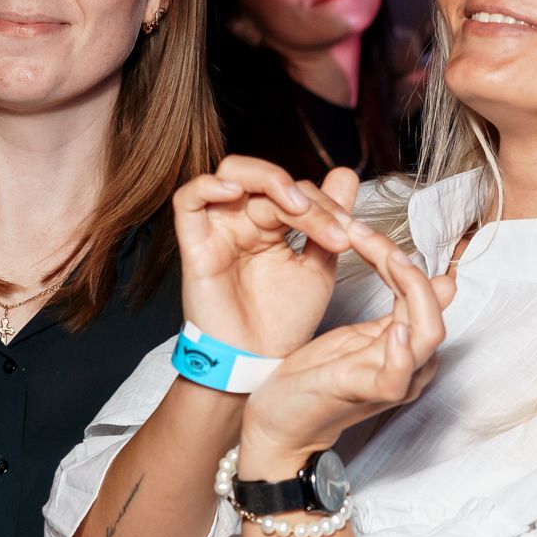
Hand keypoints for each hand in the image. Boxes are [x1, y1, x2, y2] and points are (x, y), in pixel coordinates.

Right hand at [174, 155, 367, 357]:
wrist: (258, 362)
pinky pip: (187, 200)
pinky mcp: (195, 245)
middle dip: (305, 197)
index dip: (326, 206)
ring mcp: (218, 229)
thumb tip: (345, 173)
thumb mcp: (318, 265)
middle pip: (269, 180)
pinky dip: (208, 186)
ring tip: (295, 205)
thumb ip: (329, 220)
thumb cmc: (283, 321)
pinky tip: (235, 191)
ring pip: (231, 173)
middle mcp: (243, 219)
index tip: (349, 237)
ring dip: (268, 179)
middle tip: (330, 228)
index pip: (297, 191)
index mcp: (271, 223)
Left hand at [240, 224, 454, 468]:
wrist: (279, 423)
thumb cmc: (314, 380)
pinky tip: (396, 329)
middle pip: (431, 306)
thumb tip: (440, 278)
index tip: (360, 229)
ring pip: (428, 332)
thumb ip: (392, 308)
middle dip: (402, 262)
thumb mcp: (354, 334)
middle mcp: (410, 363)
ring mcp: (393, 380)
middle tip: (365, 233)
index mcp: (406, 345)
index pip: (422, 291)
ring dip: (411, 288)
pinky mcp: (367, 394)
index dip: (398, 257)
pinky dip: (403, 354)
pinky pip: (399, 377)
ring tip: (387, 257)